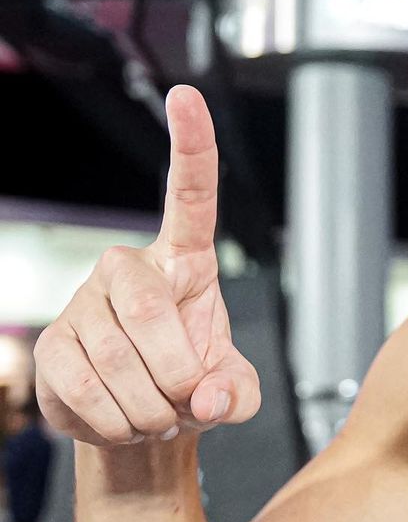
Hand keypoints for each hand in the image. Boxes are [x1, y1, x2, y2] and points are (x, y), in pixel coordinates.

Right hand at [34, 87, 260, 445]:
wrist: (141, 426)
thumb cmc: (192, 386)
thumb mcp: (234, 390)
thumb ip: (240, 394)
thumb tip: (211, 397)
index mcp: (185, 260)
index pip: (190, 193)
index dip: (191, 144)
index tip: (186, 95)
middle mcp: (129, 268)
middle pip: (149, 309)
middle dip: (176, 371)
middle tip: (185, 401)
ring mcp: (86, 303)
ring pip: (117, 357)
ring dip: (149, 404)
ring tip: (157, 412)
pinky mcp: (54, 344)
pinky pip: (86, 387)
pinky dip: (117, 420)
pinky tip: (125, 419)